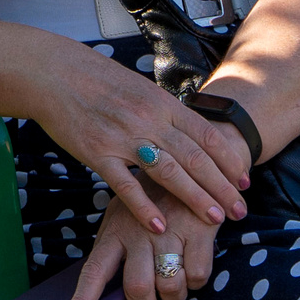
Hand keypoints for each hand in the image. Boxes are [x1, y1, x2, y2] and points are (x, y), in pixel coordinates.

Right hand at [15, 38, 252, 234]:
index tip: (245, 182)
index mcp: (162, 102)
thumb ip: (164, 112)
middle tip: (240, 210)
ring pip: (168, 173)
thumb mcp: (140, 88)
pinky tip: (159, 225)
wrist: (54, 74)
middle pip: (195, 158)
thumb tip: (191, 134)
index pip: (207, 136)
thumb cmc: (97, 80)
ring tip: (214, 218)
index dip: (229, 161)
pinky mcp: (97, 154)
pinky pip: (125, 185)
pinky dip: (144, 207)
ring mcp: (123, 138)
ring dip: (194, 197)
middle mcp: (148, 119)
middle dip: (222, 187)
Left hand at [68, 205, 220, 299]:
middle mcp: (138, 232)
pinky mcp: (198, 230)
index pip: (93, 270)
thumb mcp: (123, 217)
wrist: (190, 166)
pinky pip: (197, 276)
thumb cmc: (151, 202)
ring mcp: (168, 230)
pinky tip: (193, 264)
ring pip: (170, 287)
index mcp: (114, 232)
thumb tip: (106, 297)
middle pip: (137, 288)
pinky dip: (196, 281)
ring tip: (175, 287)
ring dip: (175, 297)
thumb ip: (115, 251)